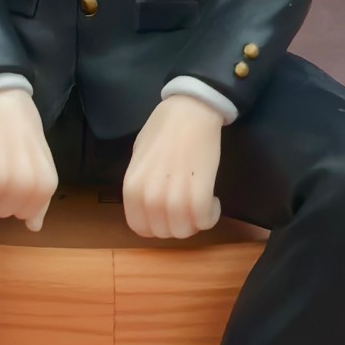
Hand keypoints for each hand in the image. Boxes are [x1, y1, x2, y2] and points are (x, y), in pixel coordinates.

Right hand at [0, 88, 58, 230]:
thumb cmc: (19, 125)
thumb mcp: (38, 160)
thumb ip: (38, 195)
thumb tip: (34, 226)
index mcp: (45, 185)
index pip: (25, 214)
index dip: (13, 195)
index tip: (11, 170)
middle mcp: (25, 188)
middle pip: (0, 212)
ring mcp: (0, 184)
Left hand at [122, 93, 222, 238]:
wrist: (189, 112)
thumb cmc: (162, 130)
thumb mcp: (138, 159)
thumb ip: (140, 185)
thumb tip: (147, 204)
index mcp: (131, 188)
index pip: (140, 228)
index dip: (156, 225)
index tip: (168, 214)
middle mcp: (149, 197)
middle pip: (164, 232)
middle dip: (177, 224)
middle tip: (187, 207)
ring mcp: (174, 197)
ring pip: (184, 230)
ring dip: (195, 222)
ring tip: (200, 203)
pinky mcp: (200, 193)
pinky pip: (204, 221)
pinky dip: (210, 216)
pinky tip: (213, 201)